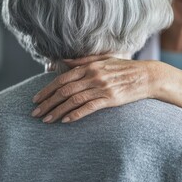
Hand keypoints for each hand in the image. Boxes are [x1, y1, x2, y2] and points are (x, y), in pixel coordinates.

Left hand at [31, 55, 157, 122]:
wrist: (146, 76)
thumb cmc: (124, 68)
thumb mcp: (103, 60)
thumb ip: (82, 61)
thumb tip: (61, 62)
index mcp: (89, 66)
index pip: (62, 79)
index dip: (47, 90)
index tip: (36, 99)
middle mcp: (93, 76)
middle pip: (64, 90)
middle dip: (47, 103)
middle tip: (35, 113)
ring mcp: (101, 88)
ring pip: (73, 100)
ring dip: (57, 111)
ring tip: (46, 120)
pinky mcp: (110, 99)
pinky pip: (89, 107)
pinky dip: (75, 114)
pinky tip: (65, 121)